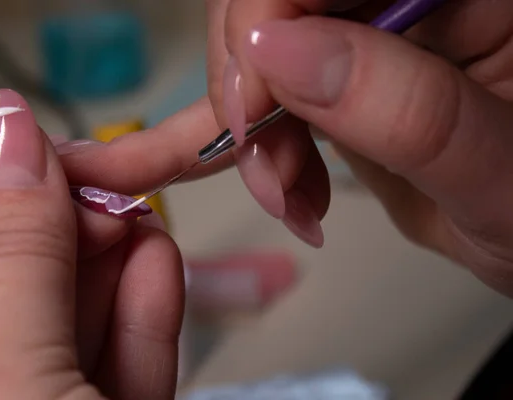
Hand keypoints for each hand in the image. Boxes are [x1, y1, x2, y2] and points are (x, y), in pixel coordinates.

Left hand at [0, 90, 182, 398]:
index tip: (27, 157)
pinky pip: (115, 355)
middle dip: (56, 223)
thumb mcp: (6, 376)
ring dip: (110, 257)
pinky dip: (142, 309)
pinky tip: (159, 262)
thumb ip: (15, 253)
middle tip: (101, 188)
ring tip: (139, 214)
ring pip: (65, 311)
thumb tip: (9, 131)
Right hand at [48, 1, 512, 297]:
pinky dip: (218, 146)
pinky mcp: (328, 87)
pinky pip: (258, 102)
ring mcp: (357, 43)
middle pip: (271, 6)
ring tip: (290, 200)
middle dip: (251, 94)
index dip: (266, 16)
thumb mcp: (494, 174)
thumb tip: (277, 52)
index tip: (253, 110)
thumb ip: (406, 109)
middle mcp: (396, 2)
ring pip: (253, 59)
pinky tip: (192, 175)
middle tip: (273, 177)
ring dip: (248, 138)